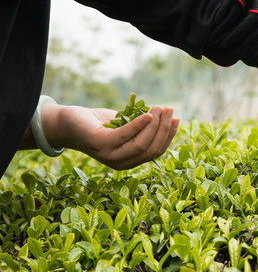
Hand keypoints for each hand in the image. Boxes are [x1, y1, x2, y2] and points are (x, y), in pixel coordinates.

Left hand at [43, 104, 179, 169]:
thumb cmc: (98, 124)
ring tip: (159, 108)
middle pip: (152, 149)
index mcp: (130, 161)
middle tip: (169, 110)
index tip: (176, 119)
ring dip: (154, 126)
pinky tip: (147, 114)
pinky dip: (139, 125)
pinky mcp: (101, 145)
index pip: (156, 152)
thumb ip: (143, 127)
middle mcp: (121, 163)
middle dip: (164, 129)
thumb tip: (170, 118)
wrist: (67, 123)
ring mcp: (110, 156)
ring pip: (142, 145)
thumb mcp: (125, 125)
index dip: (169, 136)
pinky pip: (125, 136)